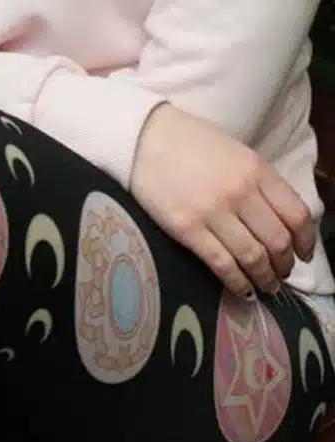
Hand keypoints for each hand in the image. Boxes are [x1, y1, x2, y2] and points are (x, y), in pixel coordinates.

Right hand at [131, 103, 314, 297]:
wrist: (145, 140)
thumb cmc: (189, 143)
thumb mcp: (235, 153)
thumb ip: (257, 181)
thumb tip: (272, 217)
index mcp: (257, 170)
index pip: (296, 214)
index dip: (305, 241)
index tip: (303, 255)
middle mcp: (241, 193)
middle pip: (277, 240)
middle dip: (284, 264)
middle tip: (281, 276)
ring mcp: (214, 213)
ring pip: (252, 256)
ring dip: (264, 277)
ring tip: (265, 287)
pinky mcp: (188, 230)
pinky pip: (221, 263)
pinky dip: (237, 281)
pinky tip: (243, 290)